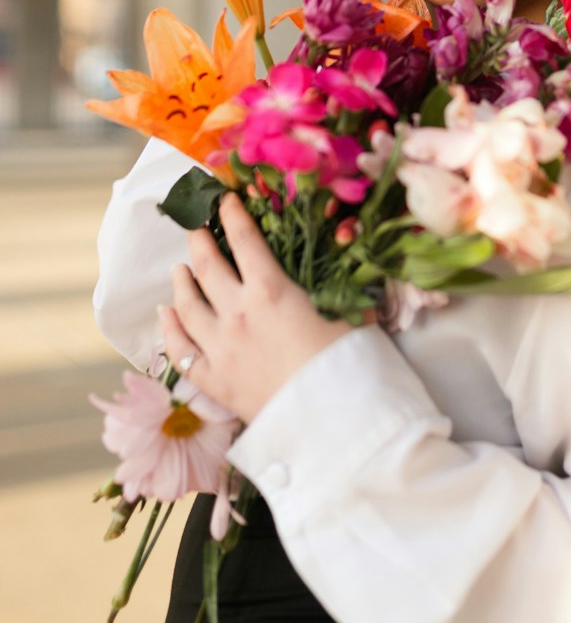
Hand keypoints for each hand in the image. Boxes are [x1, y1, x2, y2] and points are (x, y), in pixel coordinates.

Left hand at [158, 193, 356, 423]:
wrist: (331, 423)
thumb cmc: (348, 365)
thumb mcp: (350, 312)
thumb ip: (336, 285)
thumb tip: (345, 262)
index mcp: (271, 290)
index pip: (245, 241)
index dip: (233, 215)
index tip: (225, 199)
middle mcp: (237, 313)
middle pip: (207, 266)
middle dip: (200, 240)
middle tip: (197, 226)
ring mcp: (220, 347)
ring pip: (185, 305)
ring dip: (181, 281)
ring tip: (180, 268)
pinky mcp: (213, 380)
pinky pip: (180, 349)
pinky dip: (169, 328)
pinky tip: (167, 315)